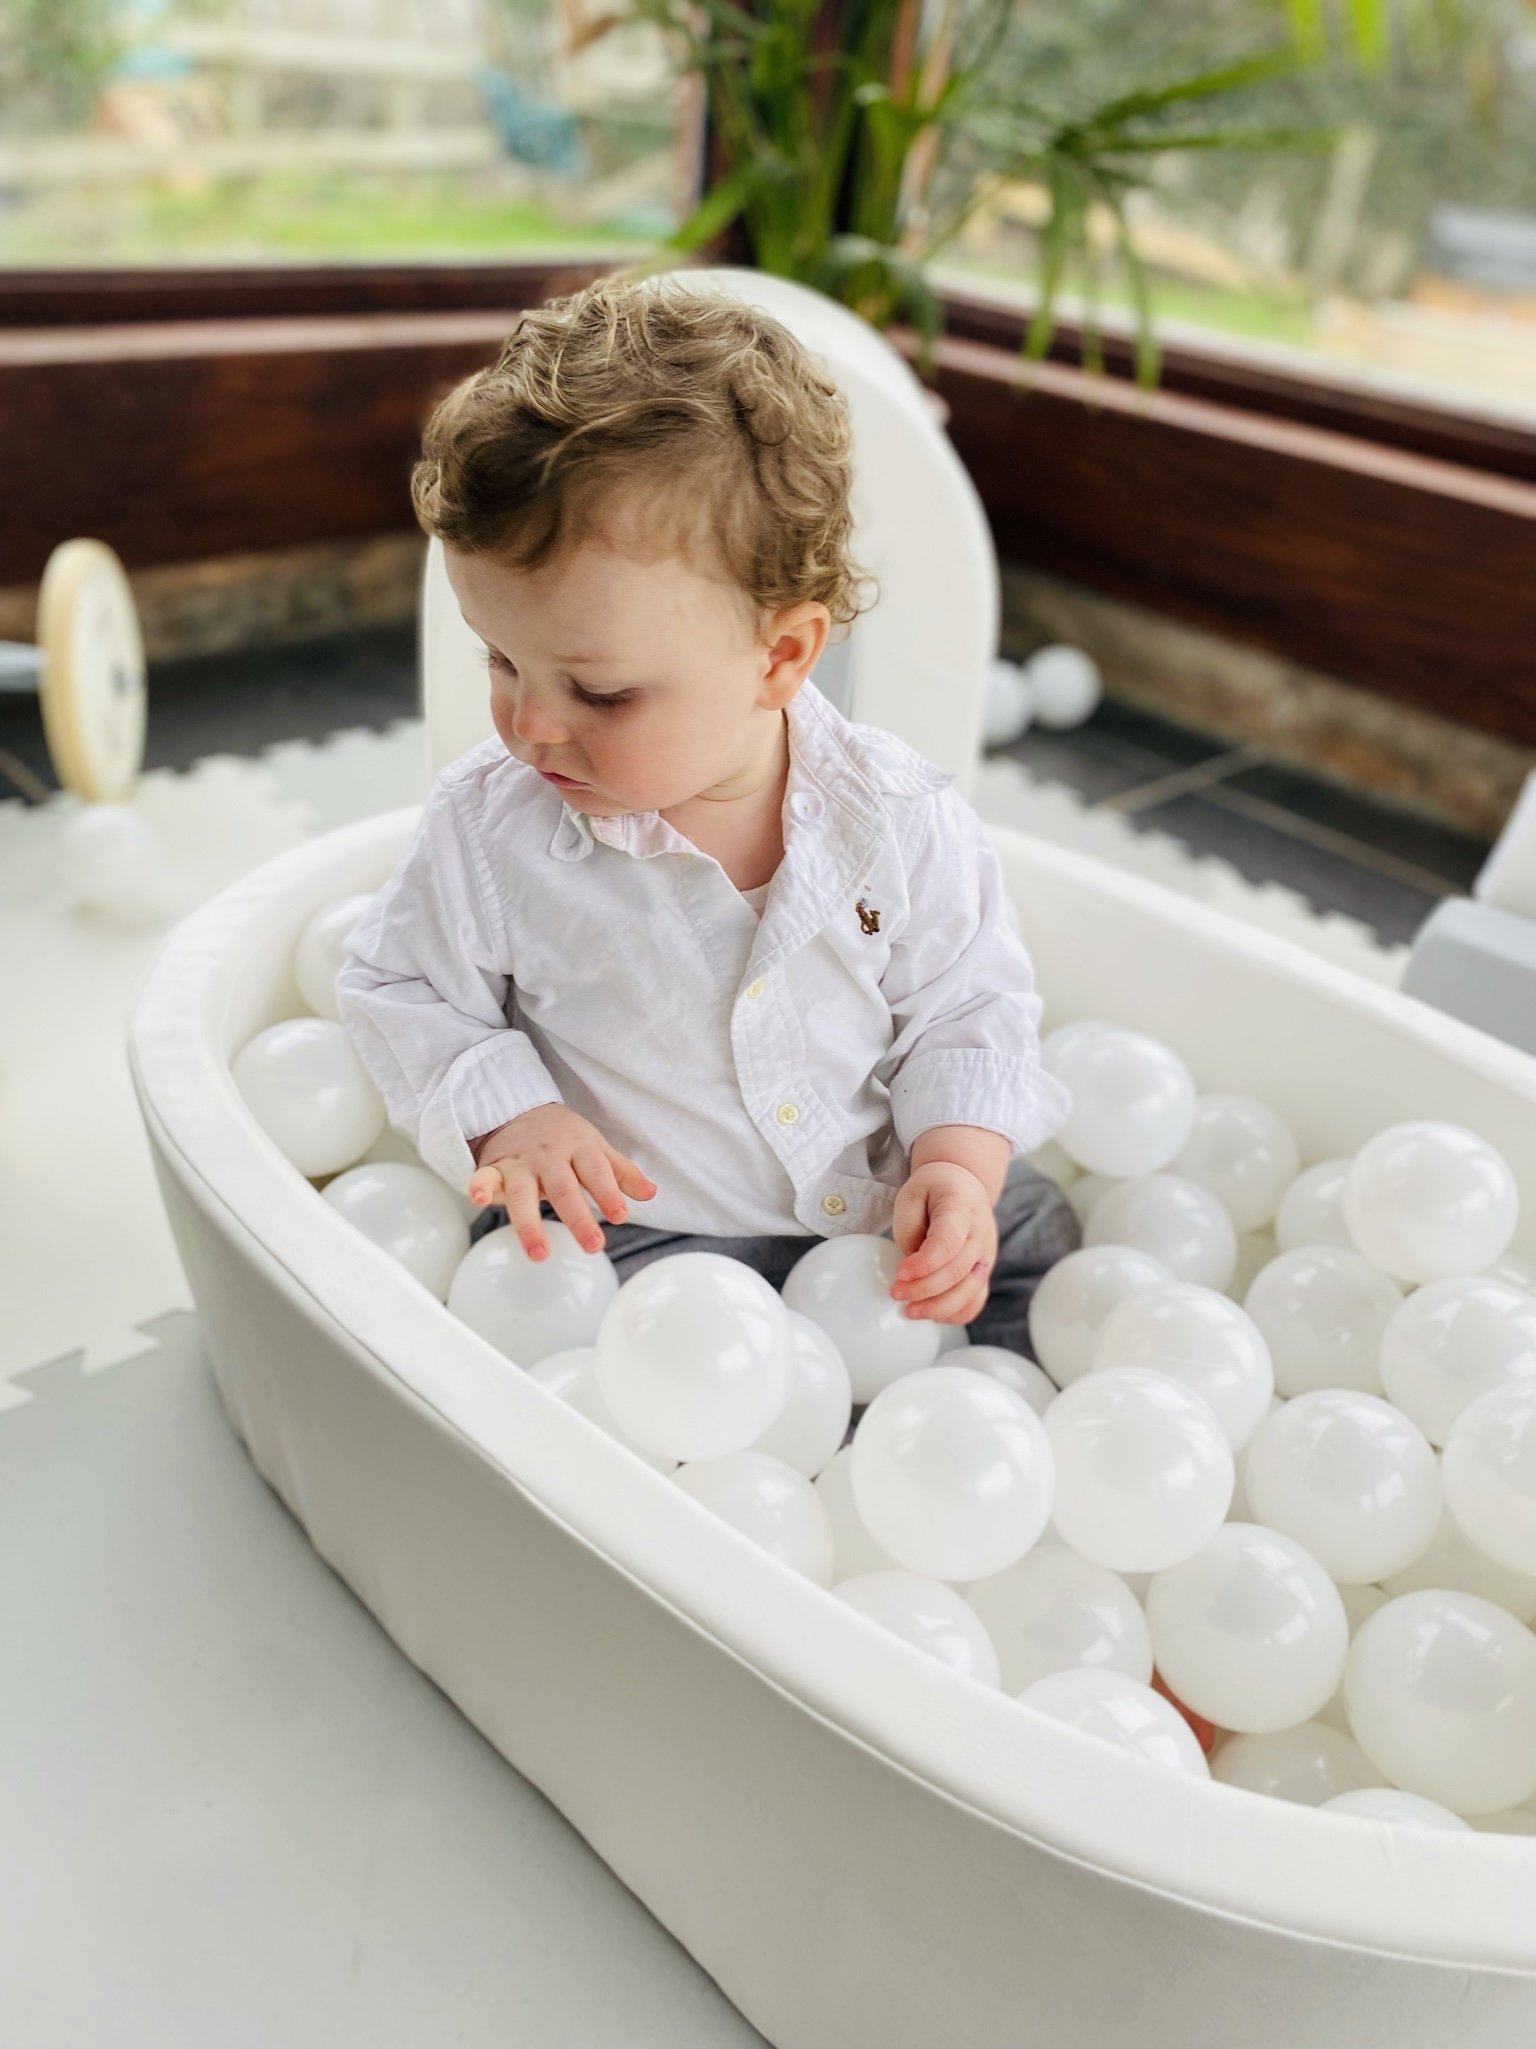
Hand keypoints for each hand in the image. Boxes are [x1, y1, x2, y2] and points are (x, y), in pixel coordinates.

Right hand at [467, 1105, 656, 1258]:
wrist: (518, 1110)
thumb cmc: (564, 1137)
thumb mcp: (596, 1148)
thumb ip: (621, 1173)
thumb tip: (651, 1194)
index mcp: (579, 1148)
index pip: (596, 1171)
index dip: (608, 1192)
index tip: (620, 1215)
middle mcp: (549, 1157)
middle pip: (564, 1188)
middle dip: (578, 1218)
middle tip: (594, 1245)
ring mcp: (521, 1163)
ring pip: (523, 1194)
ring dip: (529, 1224)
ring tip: (539, 1254)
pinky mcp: (494, 1168)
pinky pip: (484, 1177)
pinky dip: (478, 1186)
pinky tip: (477, 1199)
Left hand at [889, 1161, 997, 1323]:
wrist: (964, 1184)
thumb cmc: (933, 1189)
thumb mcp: (911, 1194)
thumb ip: (909, 1229)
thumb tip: (911, 1267)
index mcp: (961, 1209)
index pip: (948, 1242)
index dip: (925, 1263)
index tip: (901, 1272)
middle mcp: (980, 1234)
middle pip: (957, 1270)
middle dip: (924, 1289)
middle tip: (896, 1293)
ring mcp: (986, 1254)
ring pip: (970, 1290)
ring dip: (940, 1306)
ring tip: (911, 1311)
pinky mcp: (984, 1269)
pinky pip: (978, 1298)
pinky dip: (959, 1313)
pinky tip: (936, 1316)